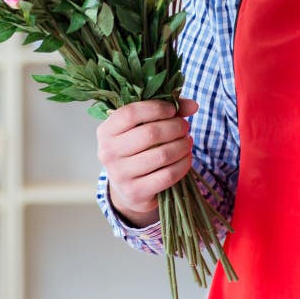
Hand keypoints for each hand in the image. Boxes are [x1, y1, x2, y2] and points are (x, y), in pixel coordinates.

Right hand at [96, 98, 198, 227]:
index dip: (156, 108)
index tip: (173, 109)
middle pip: (150, 133)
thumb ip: (168, 110)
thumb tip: (193, 106)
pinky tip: (186, 157)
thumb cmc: (138, 146)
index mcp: (106, 131)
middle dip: (175, 127)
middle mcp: (108, 153)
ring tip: (187, 141)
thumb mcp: (144, 124)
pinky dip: (183, 164)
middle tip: (185, 126)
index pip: (131, 113)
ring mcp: (120, 175)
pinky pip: (167, 176)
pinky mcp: (135, 192)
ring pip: (161, 155)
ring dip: (182, 145)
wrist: (127, 186)